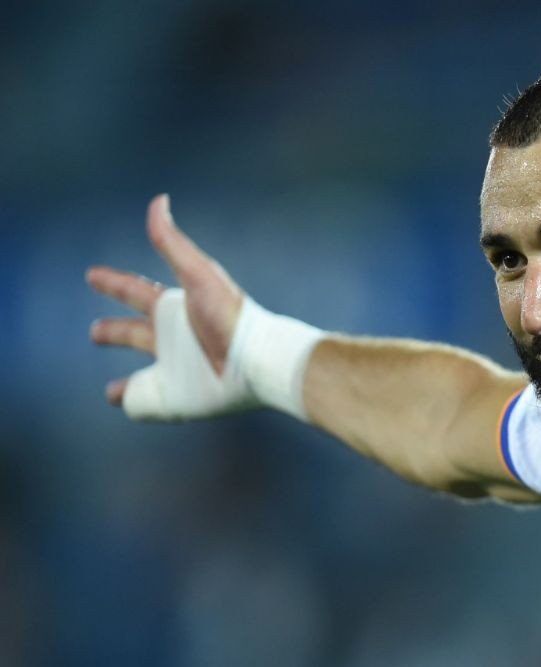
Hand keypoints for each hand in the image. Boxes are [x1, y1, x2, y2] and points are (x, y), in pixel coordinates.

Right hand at [88, 195, 245, 415]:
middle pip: (135, 335)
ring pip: (142, 378)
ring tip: (112, 392)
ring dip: (124, 384)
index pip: (136, 292)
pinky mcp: (178, 400)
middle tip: (94, 332)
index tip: (92, 275)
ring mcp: (175, 372)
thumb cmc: (234, 318)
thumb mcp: (199, 276)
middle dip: (114, 332)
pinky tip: (125, 406)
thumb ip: (173, 243)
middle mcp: (173, 342)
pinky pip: (148, 404)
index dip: (114, 283)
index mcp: (175, 309)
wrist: (262, 362)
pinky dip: (134, 404)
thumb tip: (158, 200)